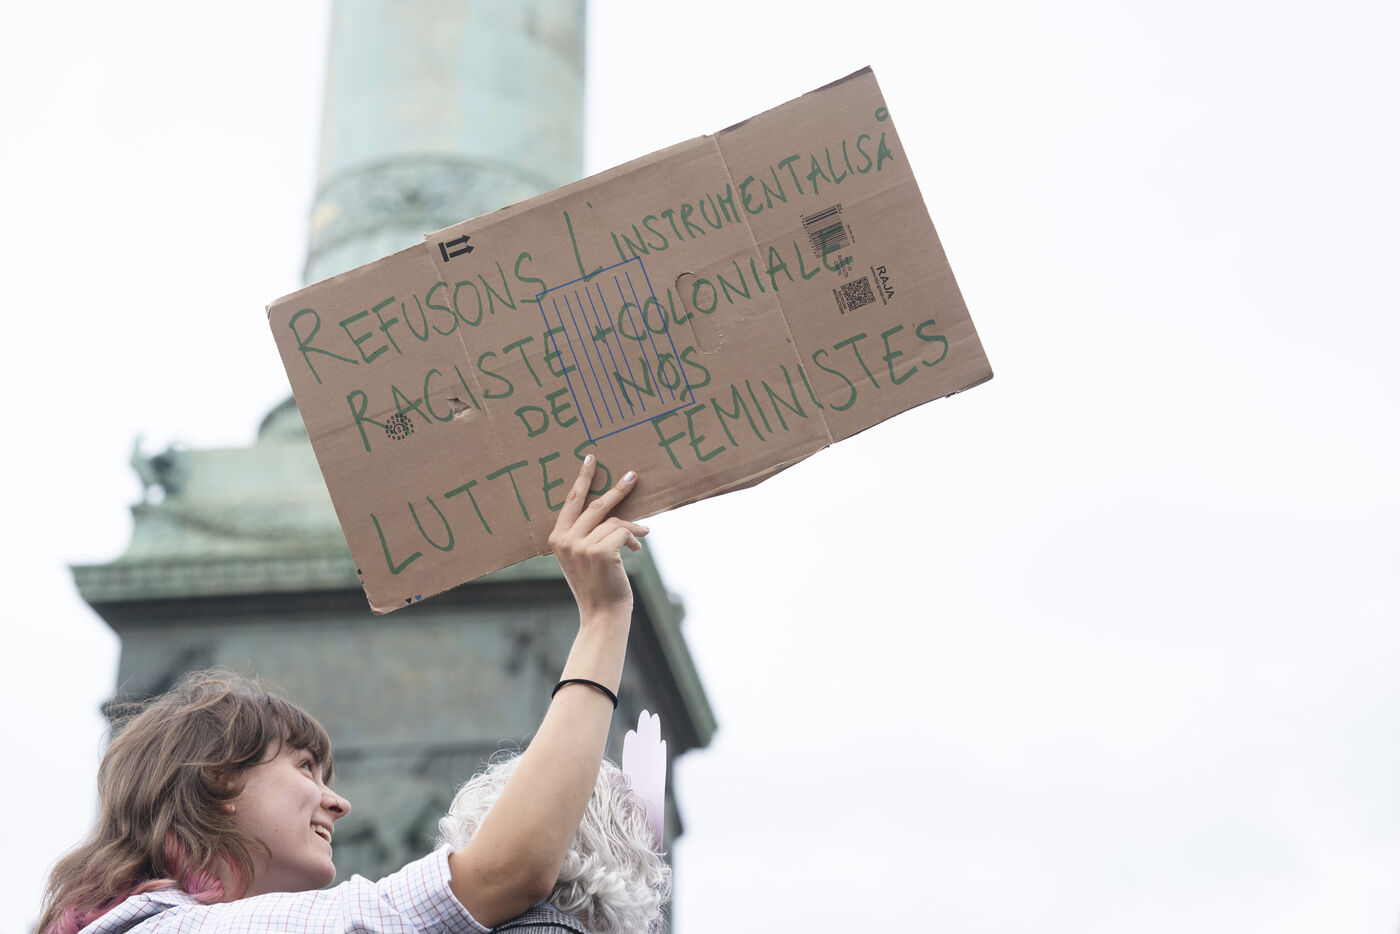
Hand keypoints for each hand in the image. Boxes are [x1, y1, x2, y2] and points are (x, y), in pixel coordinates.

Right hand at [548, 456, 647, 620]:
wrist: (602, 614)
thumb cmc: (597, 585)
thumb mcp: (583, 557)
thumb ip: (586, 534)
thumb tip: (608, 508)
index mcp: (556, 539)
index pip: (571, 502)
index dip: (582, 479)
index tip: (590, 459)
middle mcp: (564, 540)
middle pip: (594, 503)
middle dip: (616, 488)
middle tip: (632, 475)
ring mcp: (581, 545)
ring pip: (613, 520)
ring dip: (632, 526)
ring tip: (643, 532)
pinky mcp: (600, 551)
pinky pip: (623, 531)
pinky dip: (635, 536)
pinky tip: (638, 546)